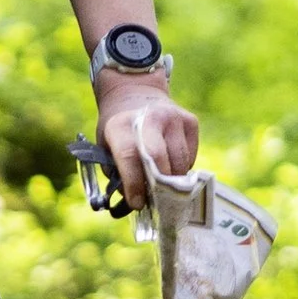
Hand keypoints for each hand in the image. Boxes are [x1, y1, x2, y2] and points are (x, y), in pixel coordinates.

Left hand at [96, 77, 198, 207]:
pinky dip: (182, 169)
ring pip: (179, 162)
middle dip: (158, 187)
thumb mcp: (106, 147)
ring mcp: (174, 117)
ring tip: (163, 188)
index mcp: (121, 124)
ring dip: (172, 182)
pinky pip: (190, 157)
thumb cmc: (120, 130)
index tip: (137, 204)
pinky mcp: (191, 121)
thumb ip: (117, 173)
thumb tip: (135, 201)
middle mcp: (149, 117)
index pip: (129, 156)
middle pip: (159, 159)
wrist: (136, 94)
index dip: (134, 184)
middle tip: (156, 203)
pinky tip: (170, 165)